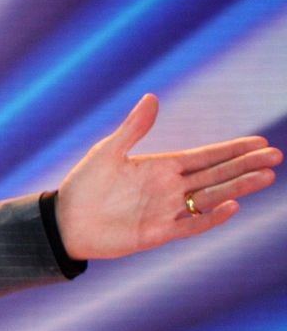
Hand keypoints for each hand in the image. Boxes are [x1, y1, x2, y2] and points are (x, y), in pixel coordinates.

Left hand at [57, 95, 278, 260]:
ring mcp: (167, 211)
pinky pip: (191, 225)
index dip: (231, 150)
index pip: (205, 157)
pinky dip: (211, 217)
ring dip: (238, 188)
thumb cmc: (84, 185)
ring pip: (211, 198)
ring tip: (265, 177)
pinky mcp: (158, 233)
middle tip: (275, 157)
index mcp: (161, 167)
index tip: (259, 142)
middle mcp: (170, 188)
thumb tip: (151, 98)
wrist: (64, 221)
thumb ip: (133, 129)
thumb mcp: (107, 152)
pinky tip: (232, 206)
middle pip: (216, 175)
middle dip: (245, 165)